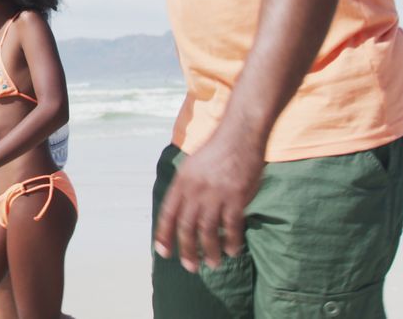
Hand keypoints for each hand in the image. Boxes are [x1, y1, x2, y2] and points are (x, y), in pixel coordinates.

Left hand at [153, 131, 264, 272]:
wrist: (239, 135)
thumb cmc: (216, 151)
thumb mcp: (190, 166)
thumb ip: (184, 188)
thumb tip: (178, 211)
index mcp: (181, 183)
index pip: (167, 214)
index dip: (164, 235)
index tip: (163, 253)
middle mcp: (195, 191)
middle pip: (186, 227)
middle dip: (187, 250)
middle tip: (190, 267)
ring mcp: (216, 195)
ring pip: (209, 231)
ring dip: (210, 251)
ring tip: (213, 263)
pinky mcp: (236, 198)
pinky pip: (232, 227)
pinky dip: (232, 242)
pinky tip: (233, 251)